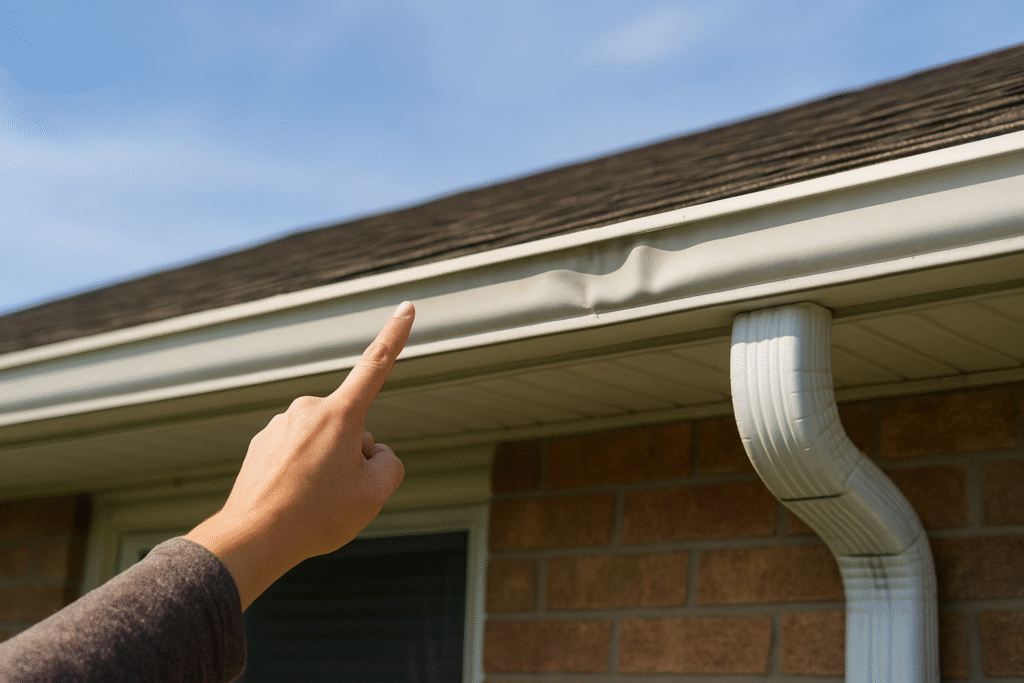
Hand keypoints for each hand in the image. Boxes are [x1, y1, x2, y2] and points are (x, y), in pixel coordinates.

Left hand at [184, 301, 414, 609]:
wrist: (253, 539)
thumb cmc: (318, 516)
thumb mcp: (375, 494)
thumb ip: (390, 463)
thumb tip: (372, 451)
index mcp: (340, 415)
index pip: (376, 365)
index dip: (395, 335)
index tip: (406, 307)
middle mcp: (308, 409)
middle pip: (352, 427)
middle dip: (353, 454)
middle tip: (337, 493)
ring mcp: (281, 425)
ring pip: (324, 441)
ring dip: (326, 465)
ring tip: (310, 500)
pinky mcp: (261, 443)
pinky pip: (297, 453)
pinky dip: (301, 473)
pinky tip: (290, 499)